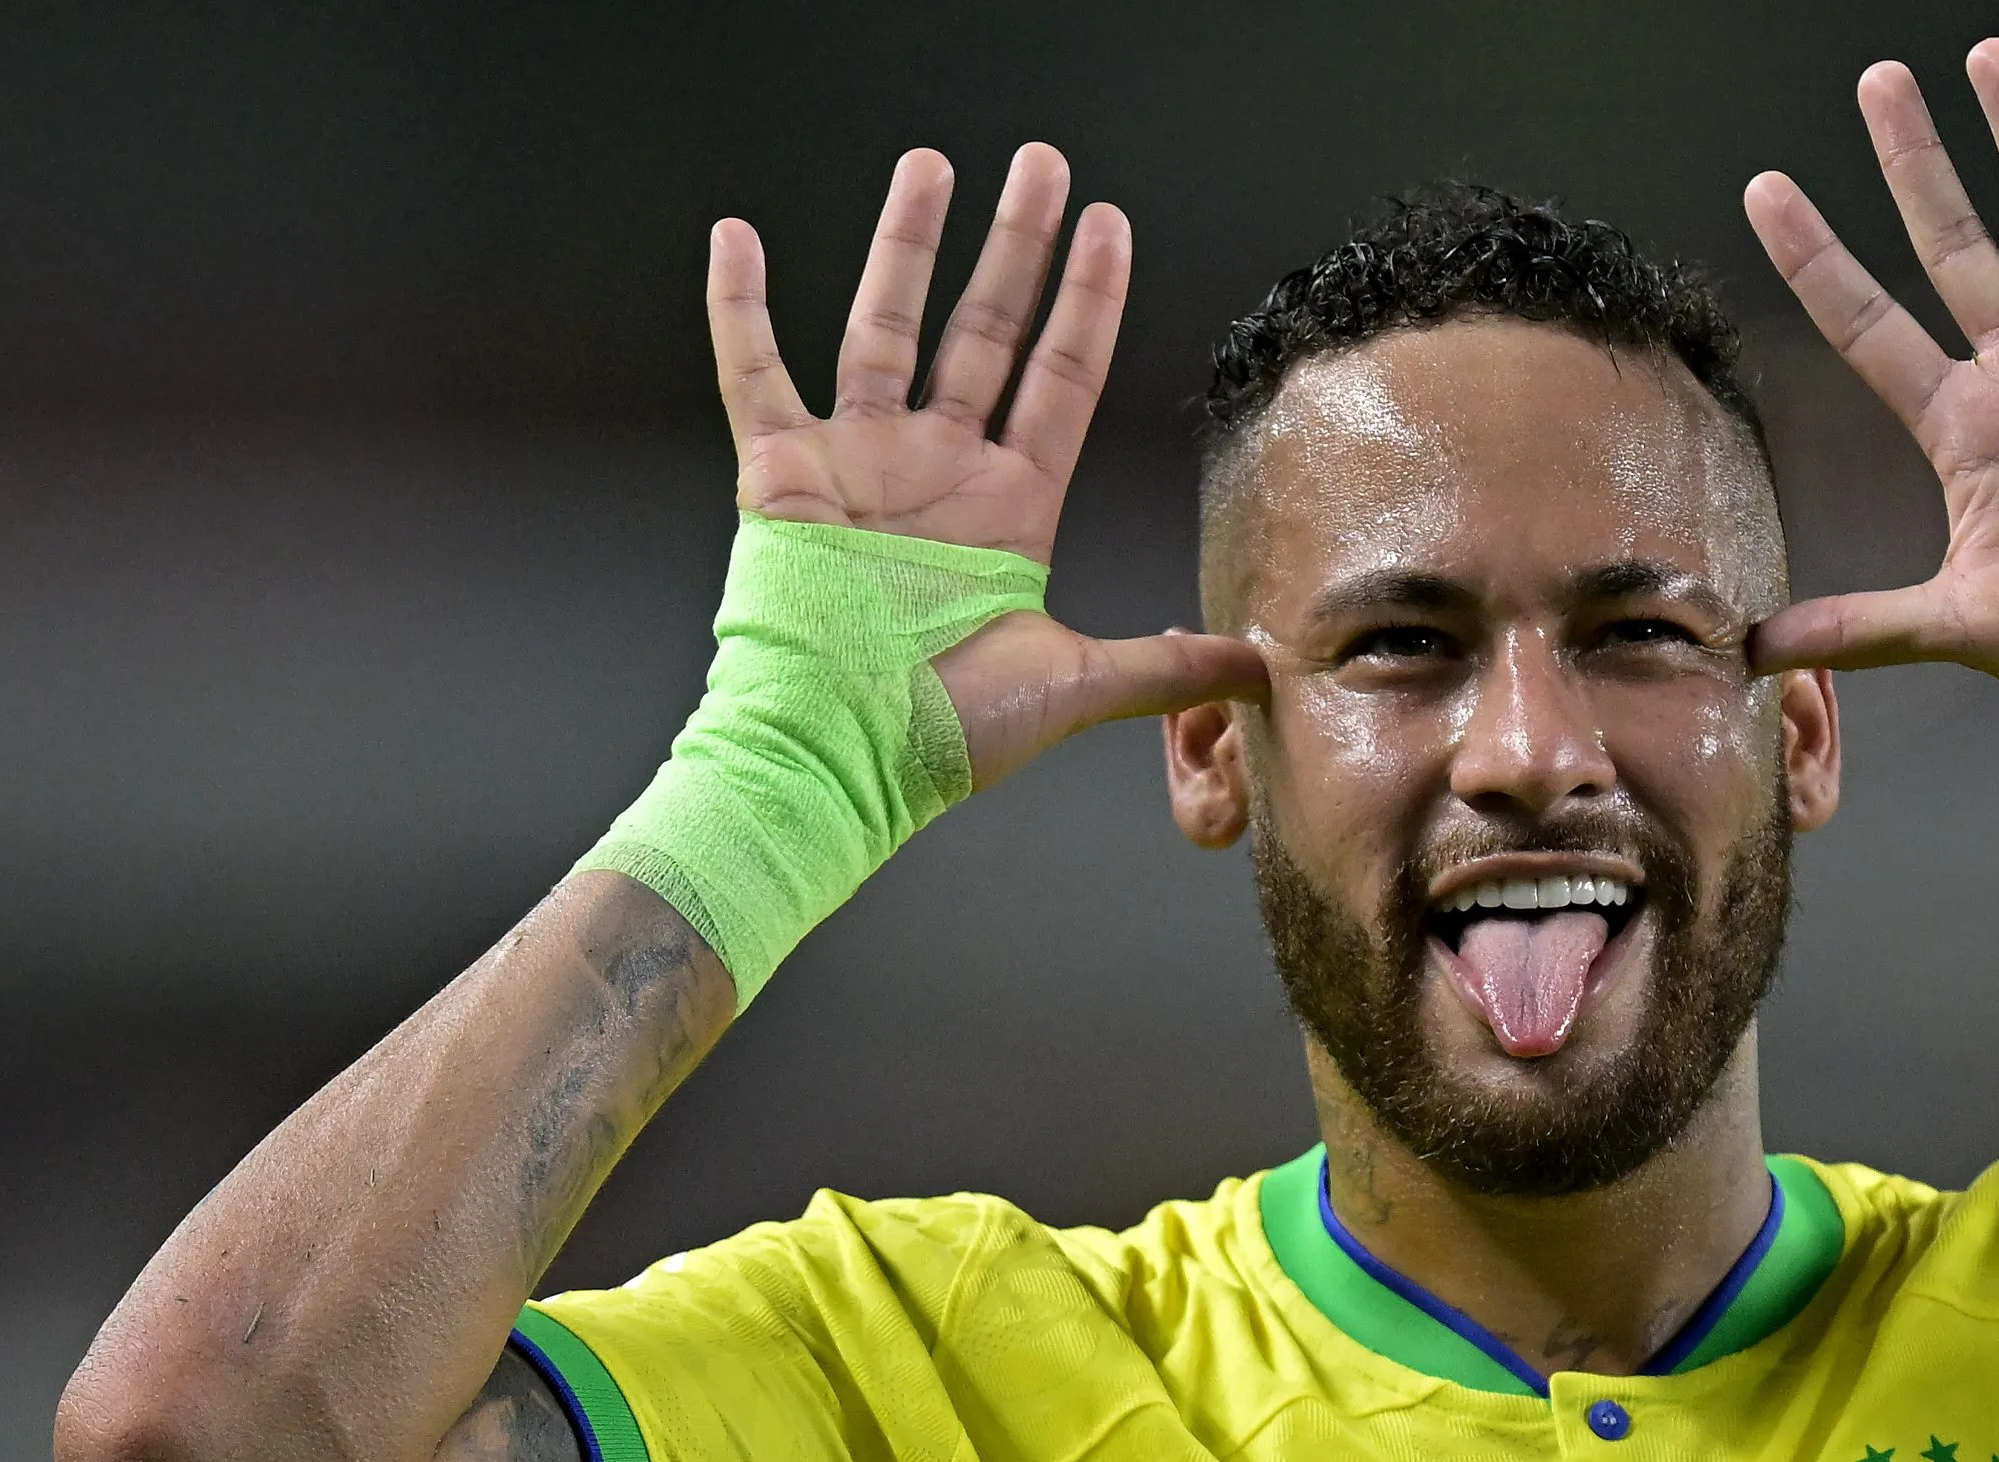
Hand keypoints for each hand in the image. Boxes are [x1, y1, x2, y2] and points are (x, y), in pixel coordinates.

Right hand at [708, 147, 1262, 788]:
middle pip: (986, 330)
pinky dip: (738, 305)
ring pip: (885, 327)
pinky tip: (735, 236)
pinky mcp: (785, 475)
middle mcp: (938, 469)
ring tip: (932, 167)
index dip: (1088, 301)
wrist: (841, 758)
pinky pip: (753, 371)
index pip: (1063, 375)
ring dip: (907, 246)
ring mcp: (861, 463)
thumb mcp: (1080, 685)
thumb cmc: (945, 730)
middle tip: (1042, 166)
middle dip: (1016, 246)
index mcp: (1008, 507)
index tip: (1111, 228)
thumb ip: (1170, 665)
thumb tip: (1263, 668)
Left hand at [1743, 41, 1998, 768]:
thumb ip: (1859, 625)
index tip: (1765, 188)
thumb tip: (1751, 648)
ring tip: (1991, 57)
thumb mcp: (1959, 628)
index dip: (1818, 260)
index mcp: (1967, 429)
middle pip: (1955, 246)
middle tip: (1878, 82)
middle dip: (1915, 164)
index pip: (1871, 326)